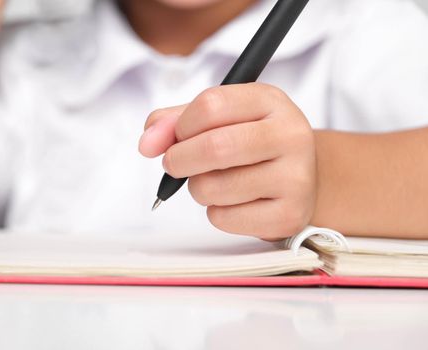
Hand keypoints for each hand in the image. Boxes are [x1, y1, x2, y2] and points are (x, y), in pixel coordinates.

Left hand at [139, 83, 315, 239]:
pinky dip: (215, 212)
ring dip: (198, 188)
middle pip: (215, 147)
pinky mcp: (289, 215)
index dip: (180, 125)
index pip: (211, 105)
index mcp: (270, 101)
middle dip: (179, 159)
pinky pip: (224, 218)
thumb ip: (177, 121)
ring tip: (214, 182)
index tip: (175, 137)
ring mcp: (295, 177)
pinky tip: (234, 202)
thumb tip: (147, 142)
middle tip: (174, 164)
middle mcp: (290, 135)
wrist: (301, 178)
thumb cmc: (251, 144)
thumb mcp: (222, 118)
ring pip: (213, 187)